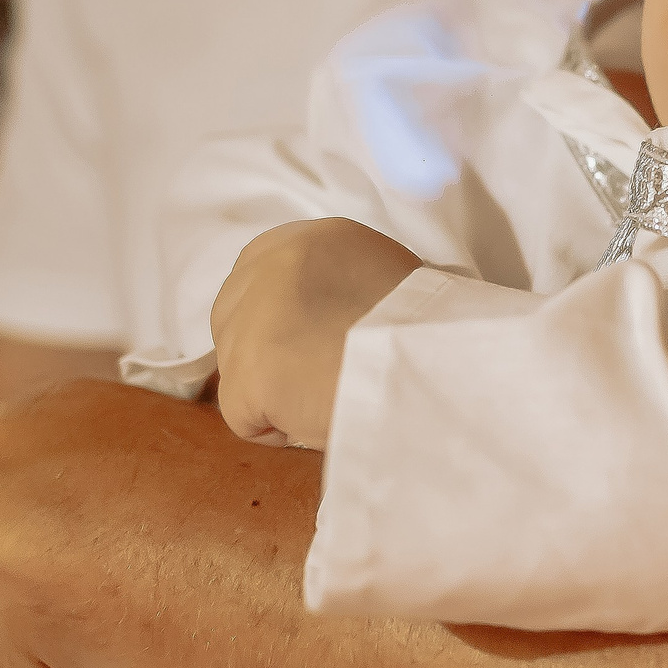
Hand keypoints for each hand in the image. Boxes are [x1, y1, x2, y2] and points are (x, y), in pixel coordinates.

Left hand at [210, 219, 420, 447]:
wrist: (433, 361)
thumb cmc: (427, 330)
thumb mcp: (388, 281)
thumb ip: (346, 289)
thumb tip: (328, 325)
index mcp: (318, 239)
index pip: (264, 275)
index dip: (282, 320)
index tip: (308, 345)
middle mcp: (274, 263)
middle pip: (234, 318)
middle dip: (266, 354)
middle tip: (315, 378)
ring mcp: (251, 317)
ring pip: (236, 367)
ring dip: (273, 391)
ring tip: (328, 396)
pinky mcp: (245, 373)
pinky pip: (242, 416)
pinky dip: (273, 429)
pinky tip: (314, 422)